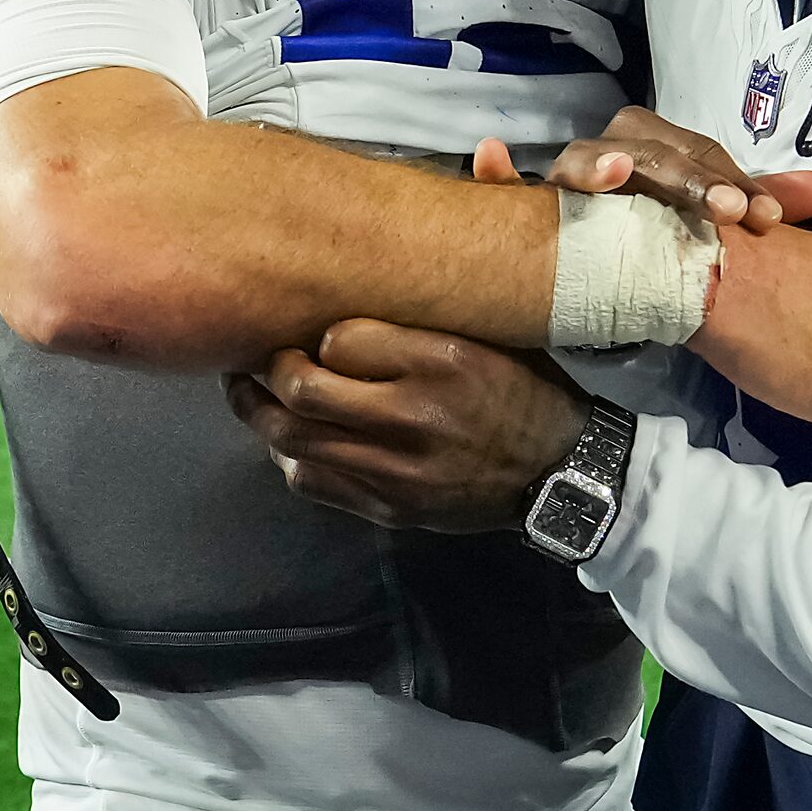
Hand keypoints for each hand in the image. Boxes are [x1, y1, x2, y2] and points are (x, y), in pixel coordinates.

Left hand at [226, 319, 589, 533]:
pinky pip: (313, 483)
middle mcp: (414, 414)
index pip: (340, 337)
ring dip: (262, 414)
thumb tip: (346, 303)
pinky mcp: (390, 507)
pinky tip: (293, 442)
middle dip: (270, 370)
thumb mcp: (488, 336)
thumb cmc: (520, 391)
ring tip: (251, 395)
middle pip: (303, 389)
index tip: (315, 332)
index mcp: (442, 360)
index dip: (318, 334)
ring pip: (295, 440)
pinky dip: (290, 459)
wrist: (560, 473)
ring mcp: (398, 469)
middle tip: (262, 358)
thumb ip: (420, 322)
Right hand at [473, 104, 811, 233]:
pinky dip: (496, 173)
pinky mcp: (534, 206)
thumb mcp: (717, 214)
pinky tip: (490, 160)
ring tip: (619, 177)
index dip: (734, 181)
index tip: (767, 218)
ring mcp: (573, 178)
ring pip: (584, 160)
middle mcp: (615, 154)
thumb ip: (762, 200)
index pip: (699, 153)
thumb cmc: (665, 231)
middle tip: (730, 216)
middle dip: (688, 181)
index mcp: (661, 149)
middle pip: (649, 153)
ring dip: (601, 167)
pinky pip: (504, 186)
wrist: (609, 264)